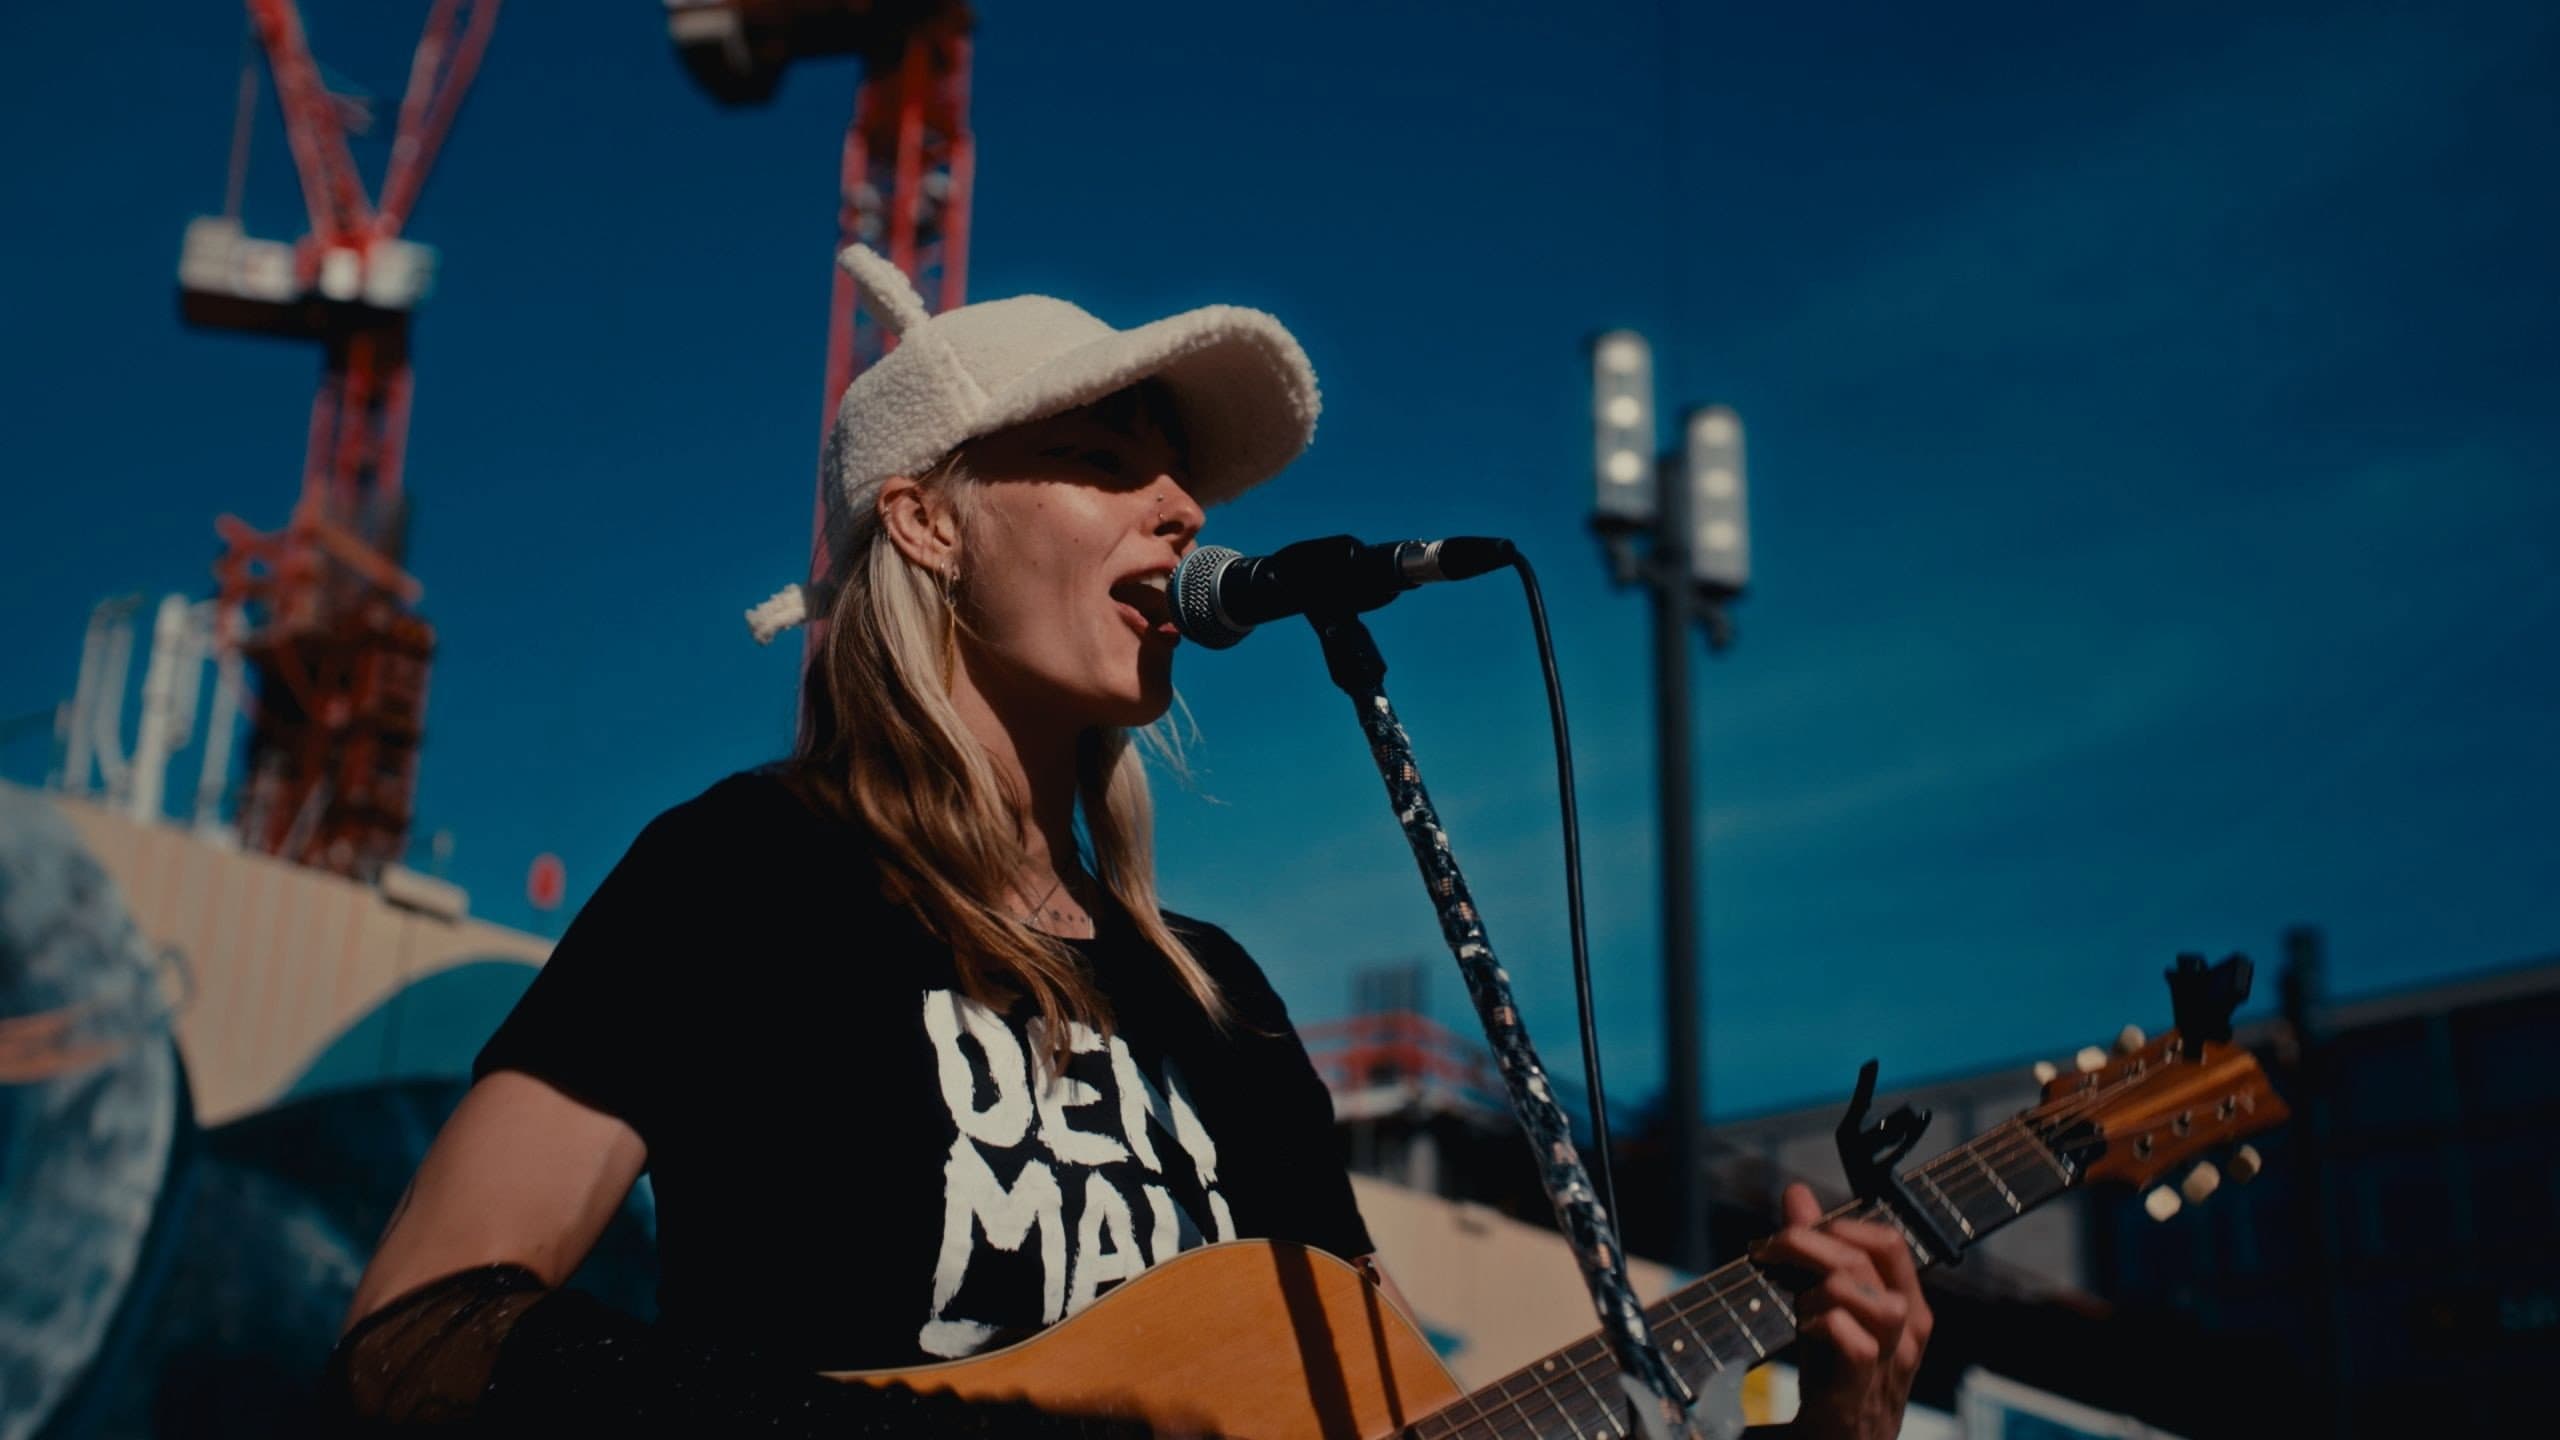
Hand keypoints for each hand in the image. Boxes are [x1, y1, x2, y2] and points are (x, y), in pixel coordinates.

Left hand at [1753, 1183, 1931, 1439]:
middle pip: (1869, 1263)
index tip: (1796, 1232)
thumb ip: (1814, 1252)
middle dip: (1810, 1245)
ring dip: (1823, 1291)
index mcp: (1905, 1304)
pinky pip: (1858, 1347)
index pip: (1890, 1242)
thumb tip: (1796, 1192)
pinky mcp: (1859, 1397)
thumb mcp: (1824, 1305)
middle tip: (1770, 1252)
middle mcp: (1907, 1333)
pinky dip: (1825, 1327)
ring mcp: (1889, 1367)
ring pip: (1876, 1303)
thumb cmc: (1834, 1373)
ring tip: (1798, 1305)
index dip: (1841, 1225)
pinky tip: (1804, 1331)